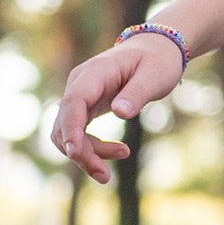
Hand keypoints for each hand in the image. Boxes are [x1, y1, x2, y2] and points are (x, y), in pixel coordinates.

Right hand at [52, 31, 187, 184]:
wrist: (156, 49)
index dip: (71, 129)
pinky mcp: (86, 106)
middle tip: (105, 175)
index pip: (73, 103)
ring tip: (123, 155)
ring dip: (87, 153)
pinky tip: (118, 151)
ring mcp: (80, 95)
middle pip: (66, 123)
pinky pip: (79, 131)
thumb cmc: (157, 61)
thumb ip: (136, 93)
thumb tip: (119, 112)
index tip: (75, 153)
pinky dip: (92, 146)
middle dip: (81, 152)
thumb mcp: (155, 76)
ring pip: (69, 132)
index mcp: (94, 73)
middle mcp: (80, 84)